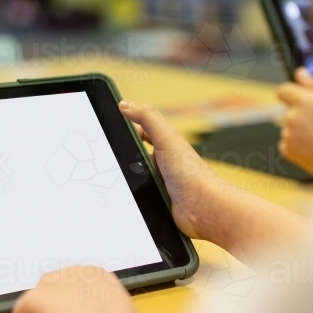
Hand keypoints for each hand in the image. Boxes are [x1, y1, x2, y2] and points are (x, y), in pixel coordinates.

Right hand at [118, 100, 221, 240]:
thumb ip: (147, 117)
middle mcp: (163, 162)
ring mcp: (160, 181)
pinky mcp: (158, 199)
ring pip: (134, 176)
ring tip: (116, 178)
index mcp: (165, 144)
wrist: (202, 208)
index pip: (141, 131)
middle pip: (134, 155)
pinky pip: (138, 195)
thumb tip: (126, 104)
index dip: (127, 129)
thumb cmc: (191, 173)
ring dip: (126, 178)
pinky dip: (132, 195)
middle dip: (122, 157)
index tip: (110, 127)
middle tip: (111, 157)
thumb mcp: (166, 138)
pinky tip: (129, 195)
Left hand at [277, 67, 312, 189]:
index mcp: (303, 101)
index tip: (301, 102)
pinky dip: (297, 146)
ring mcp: (288, 134)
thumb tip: (300, 72)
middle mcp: (292, 116)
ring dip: (300, 132)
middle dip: (301, 116)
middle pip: (289, 111)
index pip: (283, 90)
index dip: (291, 95)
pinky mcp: (287, 150)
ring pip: (289, 128)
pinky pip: (287, 144)